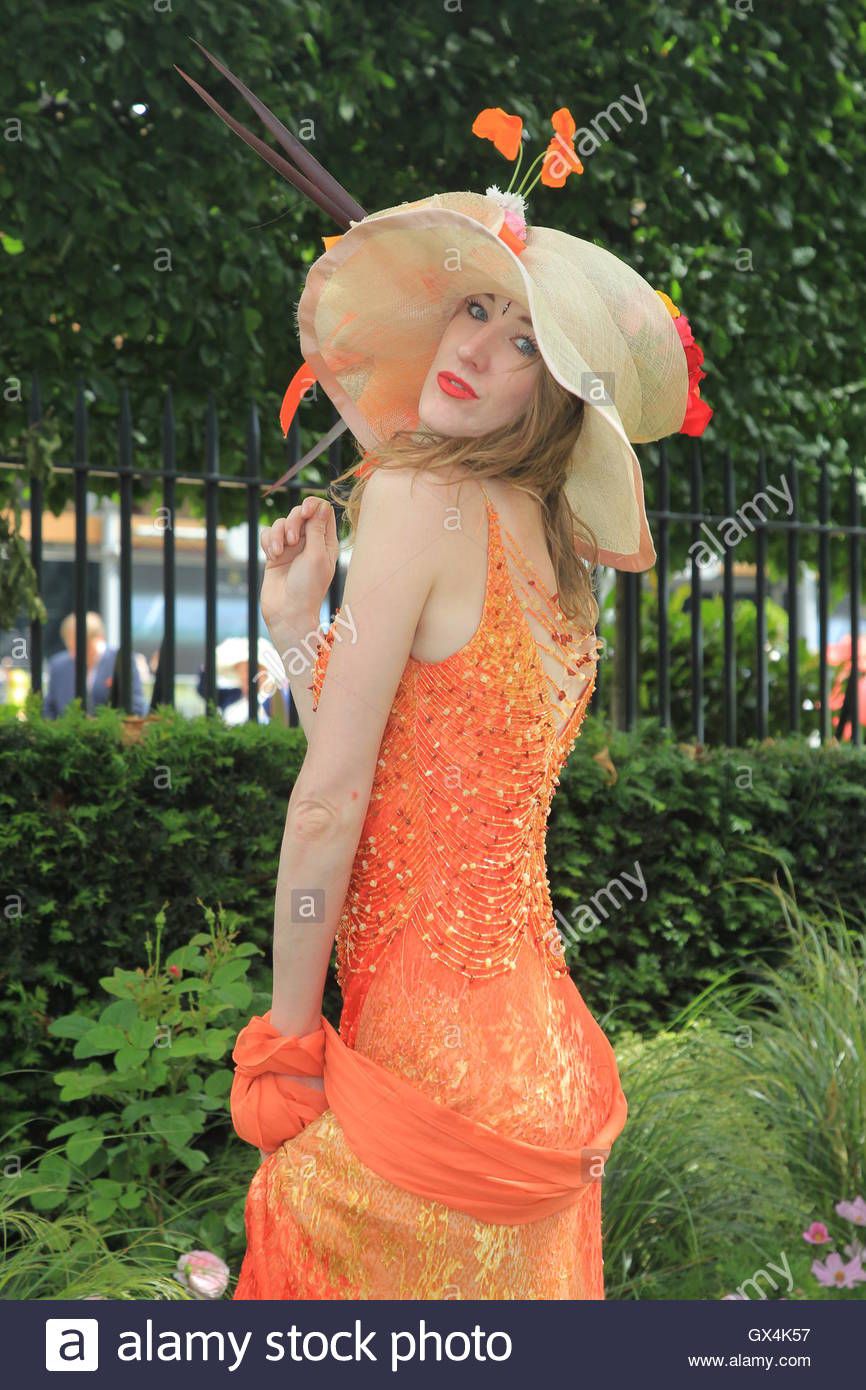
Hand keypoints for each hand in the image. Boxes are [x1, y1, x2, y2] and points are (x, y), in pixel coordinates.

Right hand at [260, 497, 337, 641]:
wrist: (287, 612)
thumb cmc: (307, 587)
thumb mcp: (316, 555)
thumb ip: (317, 529)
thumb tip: (321, 505)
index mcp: (326, 542)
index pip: (323, 511)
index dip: (313, 505)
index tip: (305, 512)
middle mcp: (310, 542)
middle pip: (300, 513)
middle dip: (293, 521)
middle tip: (293, 540)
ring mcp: (291, 548)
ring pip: (282, 523)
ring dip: (278, 534)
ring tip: (279, 553)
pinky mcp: (275, 554)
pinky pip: (268, 534)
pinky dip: (268, 541)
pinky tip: (272, 555)